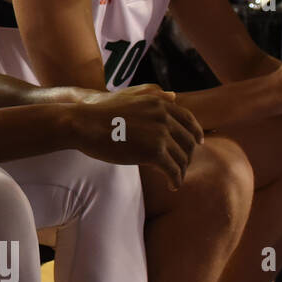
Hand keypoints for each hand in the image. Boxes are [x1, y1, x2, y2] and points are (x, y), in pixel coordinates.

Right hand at [75, 84, 202, 190]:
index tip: (197, 144)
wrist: (84, 123)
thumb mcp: (129, 97)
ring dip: (181, 171)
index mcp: (159, 103)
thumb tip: (174, 95)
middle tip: (183, 166)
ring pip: (182, 158)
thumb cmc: (100, 112)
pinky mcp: (154, 153)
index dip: (195, 133)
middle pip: (189, 140)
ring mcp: (161, 134)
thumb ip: (152, 95)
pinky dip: (176, 180)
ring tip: (174, 179)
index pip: (188, 119)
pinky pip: (173, 170)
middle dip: (188, 155)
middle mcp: (164, 117)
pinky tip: (172, 186)